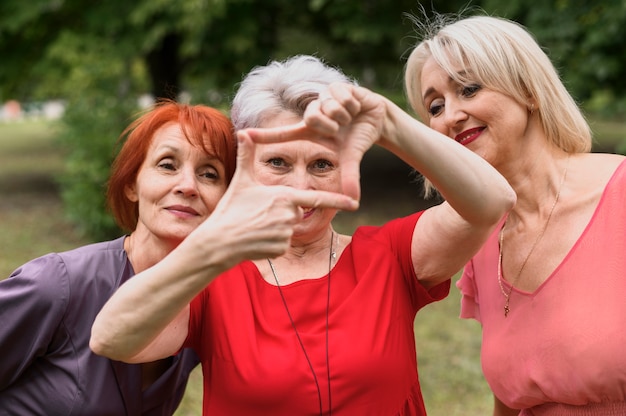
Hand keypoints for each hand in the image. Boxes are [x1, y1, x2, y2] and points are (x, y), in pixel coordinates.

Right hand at [195, 131, 358, 264]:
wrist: (219, 241)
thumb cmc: (231, 209)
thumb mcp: (241, 181)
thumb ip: (247, 156)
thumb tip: (242, 131)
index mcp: (284, 196)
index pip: (317, 198)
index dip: (338, 201)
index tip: (355, 203)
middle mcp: (289, 215)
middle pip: (295, 213)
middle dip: (280, 214)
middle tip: (258, 215)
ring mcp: (286, 234)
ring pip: (289, 229)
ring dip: (275, 229)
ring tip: (255, 227)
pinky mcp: (281, 249)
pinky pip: (283, 244)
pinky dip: (271, 243)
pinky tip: (257, 240)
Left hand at [244, 83, 385, 200]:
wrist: (376, 119)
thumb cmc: (356, 138)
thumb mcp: (350, 157)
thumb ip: (349, 176)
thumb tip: (354, 200)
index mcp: (309, 130)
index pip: (283, 134)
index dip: (264, 136)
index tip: (243, 135)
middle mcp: (313, 113)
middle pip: (312, 117)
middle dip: (330, 124)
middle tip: (340, 127)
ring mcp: (323, 98)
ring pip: (328, 106)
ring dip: (344, 114)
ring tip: (349, 115)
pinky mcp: (336, 85)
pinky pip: (341, 96)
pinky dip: (352, 104)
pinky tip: (355, 105)